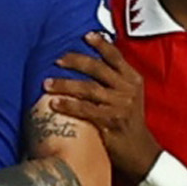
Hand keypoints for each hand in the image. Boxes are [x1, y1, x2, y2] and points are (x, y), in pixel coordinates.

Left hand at [43, 34, 159, 175]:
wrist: (139, 151)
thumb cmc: (128, 121)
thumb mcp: (129, 95)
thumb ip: (115, 79)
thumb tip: (91, 60)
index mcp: (132, 79)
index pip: (115, 56)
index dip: (101, 44)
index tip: (85, 35)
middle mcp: (127, 90)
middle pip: (98, 69)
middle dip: (75, 61)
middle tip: (57, 60)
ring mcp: (120, 106)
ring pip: (88, 89)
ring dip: (65, 85)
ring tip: (47, 83)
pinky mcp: (110, 122)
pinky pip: (85, 110)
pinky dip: (68, 106)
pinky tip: (53, 104)